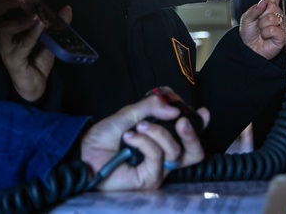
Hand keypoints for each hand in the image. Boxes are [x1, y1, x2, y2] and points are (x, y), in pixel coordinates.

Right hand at [0, 0, 70, 102]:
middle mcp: (2, 35)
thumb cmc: (36, 57)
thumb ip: (55, 23)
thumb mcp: (47, 37)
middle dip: (3, 3)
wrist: (36, 84)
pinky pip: (22, 45)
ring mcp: (6, 48)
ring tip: (35, 14)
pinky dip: (32, 34)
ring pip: (3, 29)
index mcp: (5, 26)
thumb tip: (67, 8)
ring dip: (19, 19)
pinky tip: (41, 26)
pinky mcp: (14, 59)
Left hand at [78, 89, 209, 190]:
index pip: (186, 136)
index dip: (198, 124)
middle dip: (192, 134)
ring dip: (158, 133)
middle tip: (181, 120)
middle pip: (193, 152)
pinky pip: (157, 157)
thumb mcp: (127, 115)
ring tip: (138, 126)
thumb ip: (149, 108)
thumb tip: (174, 108)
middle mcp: (162, 155)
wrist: (84, 154)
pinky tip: (130, 137)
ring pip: (174, 151)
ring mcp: (157, 169)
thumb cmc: (102, 138)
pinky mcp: (149, 178)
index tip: (202, 112)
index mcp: (160, 140)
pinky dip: (145, 142)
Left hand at [238, 0, 285, 58]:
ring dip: (262, 26)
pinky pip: (273, 29)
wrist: (250, 49)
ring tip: (262, 32)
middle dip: (261, 16)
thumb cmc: (248, 34)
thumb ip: (253, 9)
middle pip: (271, 7)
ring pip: (271, 18)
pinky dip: (266, 33)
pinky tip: (267, 37)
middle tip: (259, 24)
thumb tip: (263, 2)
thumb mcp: (246, 19)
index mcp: (268, 8)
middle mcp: (276, 14)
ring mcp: (281, 24)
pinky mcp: (283, 34)